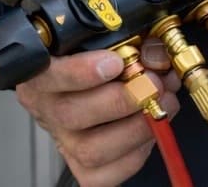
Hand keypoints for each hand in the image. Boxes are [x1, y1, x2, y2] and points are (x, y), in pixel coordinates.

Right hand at [15, 39, 180, 186]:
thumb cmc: (97, 54)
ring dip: (135, 128)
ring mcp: (63, 141)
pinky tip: (150, 131)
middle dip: (121, 100)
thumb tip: (156, 53)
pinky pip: (104, 175)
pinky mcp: (81, 167)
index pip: (49, 75)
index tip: (115, 62)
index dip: (82, 72)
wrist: (85, 84)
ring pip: (89, 150)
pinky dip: (134, 155)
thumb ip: (132, 37)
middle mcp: (47, 109)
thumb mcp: (107, 35)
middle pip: (71, 115)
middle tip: (153, 84)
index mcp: (44, 71)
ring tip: (162, 105)